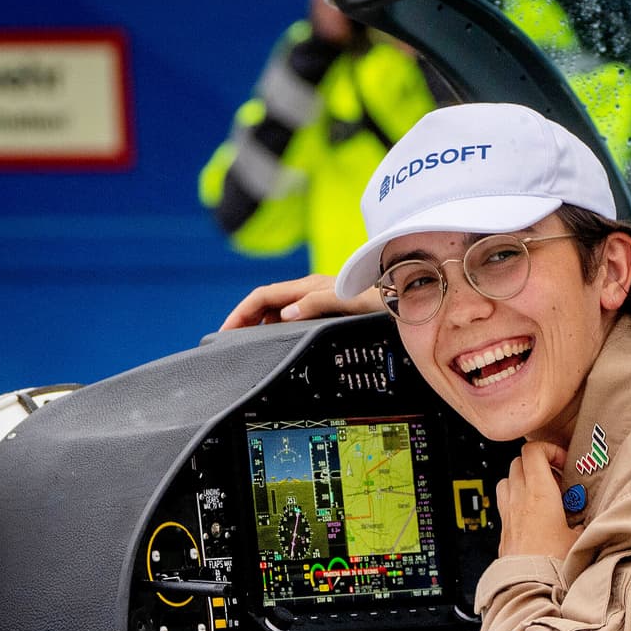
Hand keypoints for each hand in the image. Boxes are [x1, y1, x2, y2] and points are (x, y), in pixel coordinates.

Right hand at [219, 273, 383, 329]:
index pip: (262, 296)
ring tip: (249, 343)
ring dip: (261, 323)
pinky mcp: (328, 308)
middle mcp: (311, 290)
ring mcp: (319, 298)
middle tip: (230, 342)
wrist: (406, 294)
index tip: (225, 331)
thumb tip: (285, 314)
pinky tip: (282, 340)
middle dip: (244, 319)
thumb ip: (317, 303)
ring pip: (280, 309)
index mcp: (308, 287)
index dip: (240, 312)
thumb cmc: (381, 296)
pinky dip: (280, 326)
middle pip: (266, 302)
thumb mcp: (347, 300)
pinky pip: (294, 315)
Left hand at [496, 442, 582, 559]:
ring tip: (541, 494)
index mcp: (539, 493)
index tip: (563, 463)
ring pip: (507, 479)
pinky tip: (532, 516)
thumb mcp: (581, 538)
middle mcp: (519, 499)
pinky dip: (516, 501)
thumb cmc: (553, 564)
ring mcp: (508, 513)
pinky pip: (504, 503)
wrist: (529, 587)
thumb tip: (588, 520)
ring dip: (523, 480)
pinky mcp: (503, 530)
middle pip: (519, 462)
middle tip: (556, 478)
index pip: (534, 451)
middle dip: (538, 464)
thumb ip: (585, 522)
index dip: (550, 450)